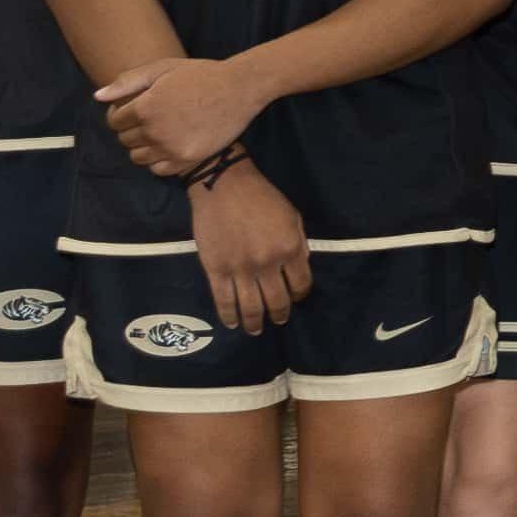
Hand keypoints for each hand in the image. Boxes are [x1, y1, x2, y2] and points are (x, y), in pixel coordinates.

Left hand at [97, 50, 274, 181]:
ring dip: (143, 147)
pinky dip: (158, 161)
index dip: (121, 115)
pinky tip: (169, 147)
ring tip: (158, 134)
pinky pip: (159, 170)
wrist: (239, 89)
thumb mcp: (162, 69)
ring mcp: (171, 148)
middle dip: (131, 130)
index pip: (115, 122)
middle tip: (149, 120)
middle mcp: (154, 131)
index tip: (134, 110)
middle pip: (125, 140)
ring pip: (138, 157)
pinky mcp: (187, 160)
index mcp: (145, 107)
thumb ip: (128, 82)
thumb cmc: (200, 75)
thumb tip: (97, 97)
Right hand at [190, 162, 309, 331]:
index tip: (296, 298)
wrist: (223, 186)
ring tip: (256, 330)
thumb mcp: (293, 216)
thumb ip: (299, 245)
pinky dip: (228, 315)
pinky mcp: (216, 269)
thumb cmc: (262, 197)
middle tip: (279, 320)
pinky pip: (223, 300)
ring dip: (255, 322)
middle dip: (280, 314)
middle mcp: (267, 264)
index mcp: (289, 250)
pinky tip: (232, 323)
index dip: (300, 295)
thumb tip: (301, 269)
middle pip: (277, 301)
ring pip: (250, 306)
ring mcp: (240, 269)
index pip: (301, 285)